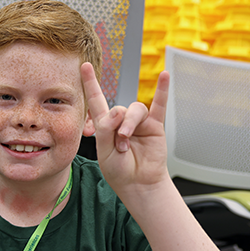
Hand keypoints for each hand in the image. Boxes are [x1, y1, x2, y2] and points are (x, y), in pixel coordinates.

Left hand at [82, 63, 169, 193]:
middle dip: (117, 126)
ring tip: (127, 139)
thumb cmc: (119, 171)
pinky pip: (159, 105)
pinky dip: (162, 90)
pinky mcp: (154, 126)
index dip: (90, 83)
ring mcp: (138, 123)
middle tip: (119, 143)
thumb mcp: (105, 152)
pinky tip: (165, 75)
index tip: (84, 66)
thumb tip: (118, 111)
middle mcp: (121, 121)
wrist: (138, 184)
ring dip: (129, 124)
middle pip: (118, 108)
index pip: (95, 100)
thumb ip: (107, 130)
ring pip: (134, 110)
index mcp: (105, 126)